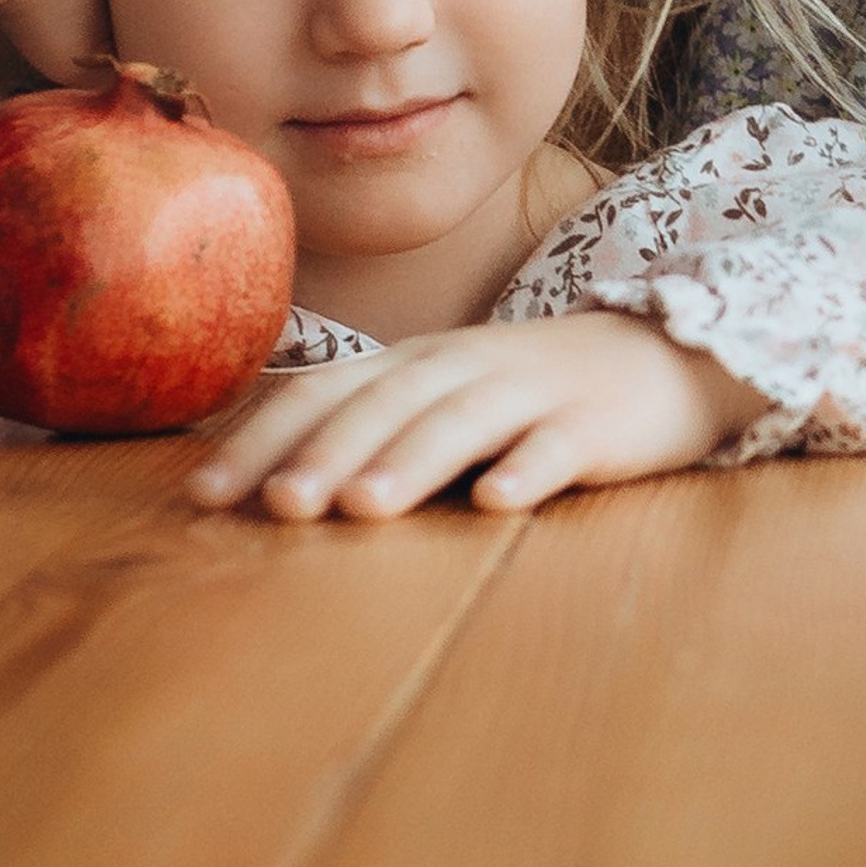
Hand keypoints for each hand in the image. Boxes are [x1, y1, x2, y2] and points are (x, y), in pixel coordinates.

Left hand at [185, 311, 769, 520]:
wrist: (660, 358)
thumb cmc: (526, 395)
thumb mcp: (440, 397)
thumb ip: (366, 428)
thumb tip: (260, 483)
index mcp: (413, 364)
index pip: (323, 392)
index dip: (262, 439)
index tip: (204, 497)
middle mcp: (462, 367)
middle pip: (384, 406)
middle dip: (326, 454)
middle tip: (275, 506)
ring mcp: (531, 390)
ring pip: (463, 422)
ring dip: (412, 462)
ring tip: (366, 508)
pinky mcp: (595, 424)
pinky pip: (559, 446)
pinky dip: (529, 469)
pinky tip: (500, 500)